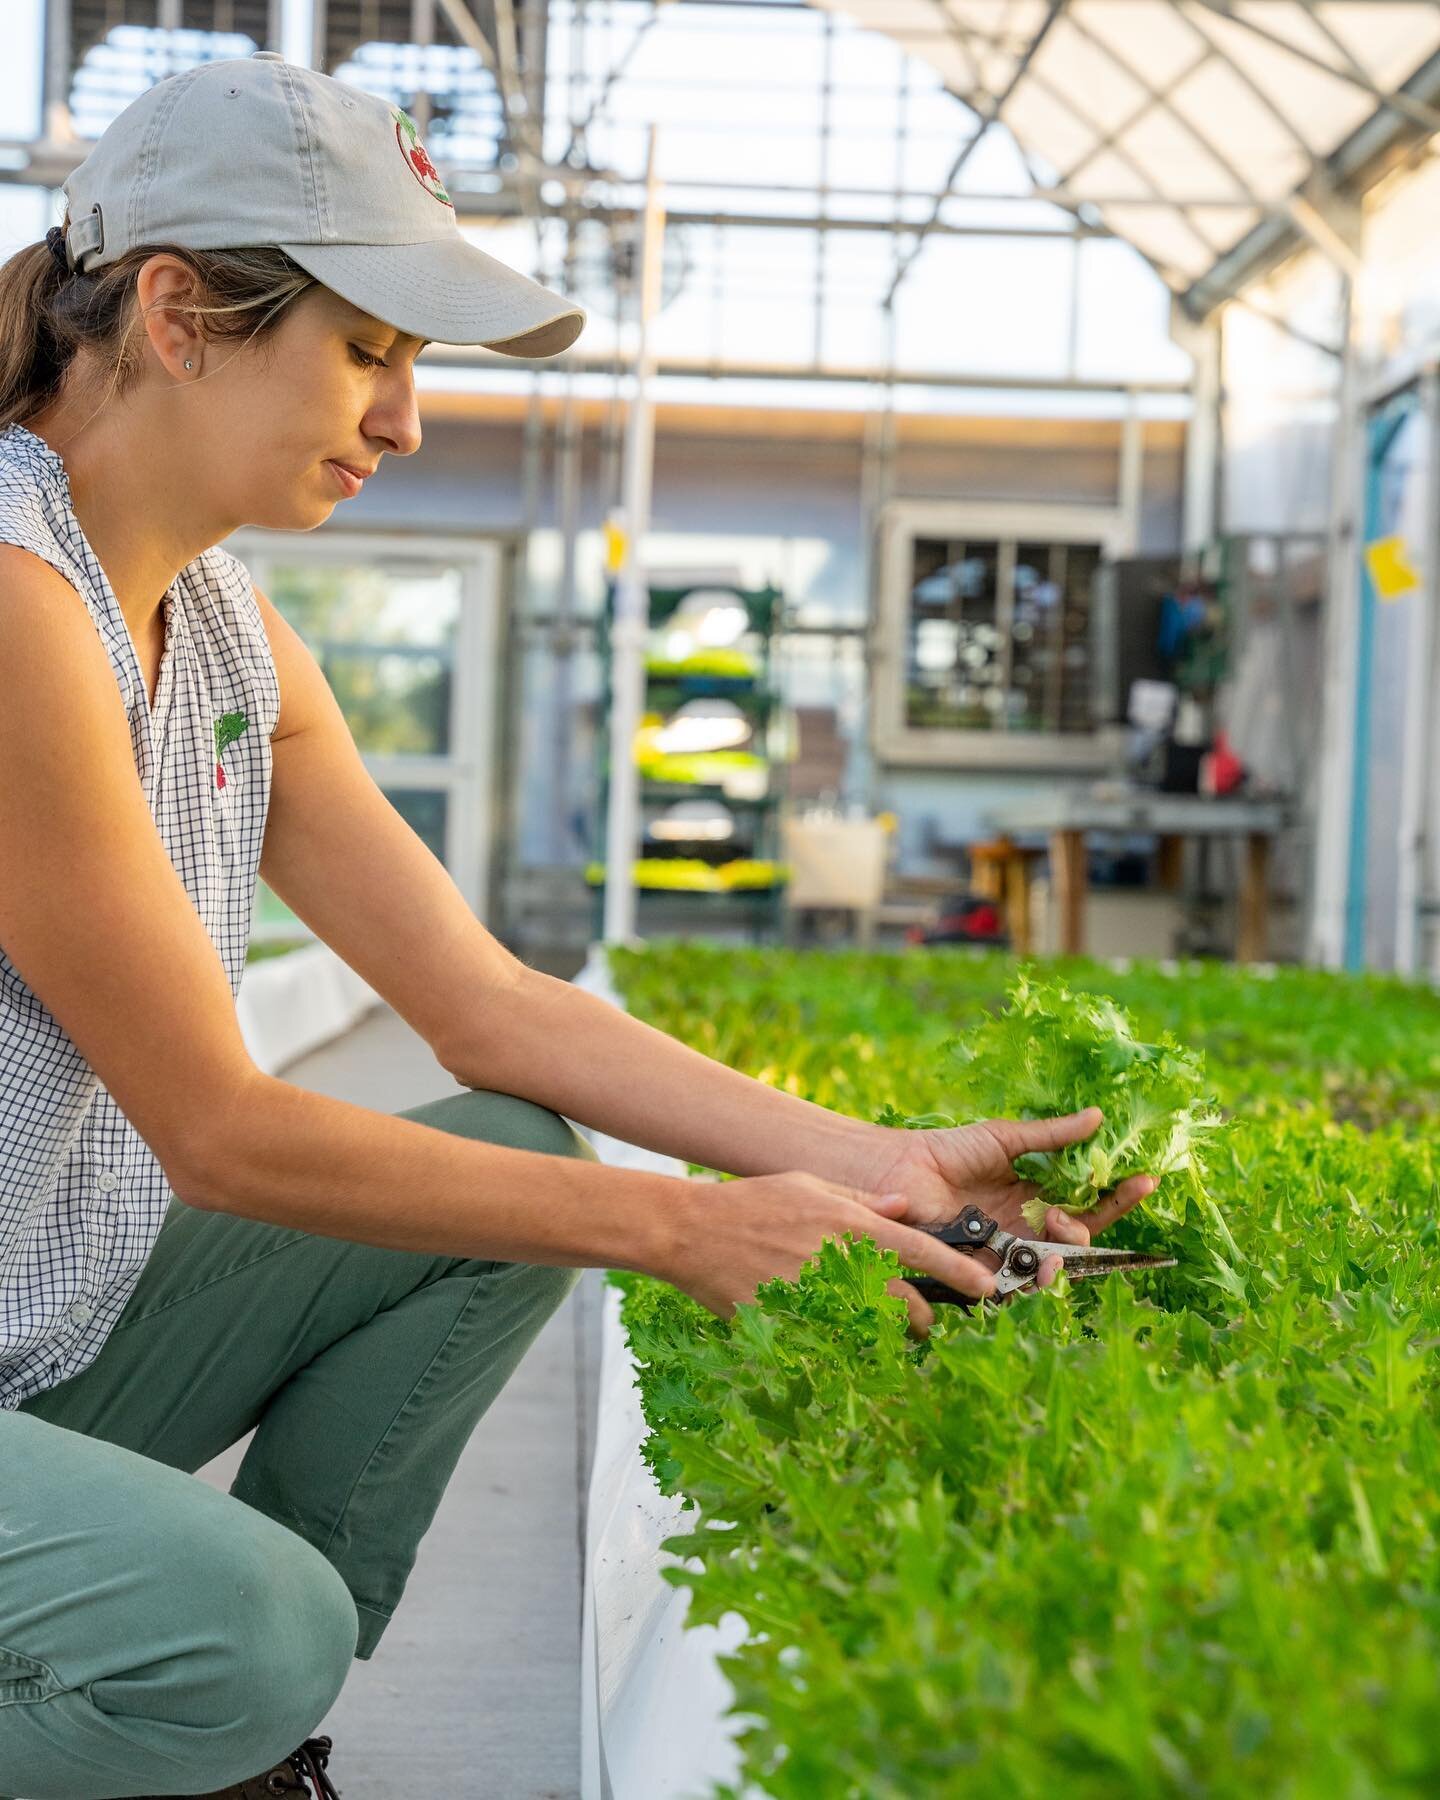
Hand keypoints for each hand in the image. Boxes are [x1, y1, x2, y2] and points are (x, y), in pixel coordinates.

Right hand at [661, 1170, 998, 1335]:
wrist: (694, 1233)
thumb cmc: (754, 1202)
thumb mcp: (811, 1185)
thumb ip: (863, 1200)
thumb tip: (904, 1207)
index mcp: (852, 1226)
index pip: (922, 1253)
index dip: (961, 1273)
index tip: (987, 1288)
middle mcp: (843, 1265)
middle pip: (909, 1306)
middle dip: (924, 1318)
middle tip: (923, 1319)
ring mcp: (821, 1301)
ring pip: (878, 1333)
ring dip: (889, 1336)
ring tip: (888, 1334)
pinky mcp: (795, 1327)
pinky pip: (837, 1348)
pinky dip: (848, 1348)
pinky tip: (843, 1343)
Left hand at [823, 1107, 1156, 1314]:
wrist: (900, 1172)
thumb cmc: (949, 1150)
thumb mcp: (1006, 1138)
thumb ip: (1053, 1136)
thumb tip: (1100, 1117)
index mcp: (1038, 1194)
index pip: (1090, 1199)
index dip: (1119, 1193)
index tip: (1145, 1178)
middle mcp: (1029, 1227)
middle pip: (1079, 1238)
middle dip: (1091, 1227)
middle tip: (1069, 1212)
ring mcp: (1010, 1252)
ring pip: (1055, 1266)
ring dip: (1065, 1255)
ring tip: (1055, 1230)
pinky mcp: (986, 1273)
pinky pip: (1020, 1285)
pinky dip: (1035, 1277)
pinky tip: (1038, 1261)